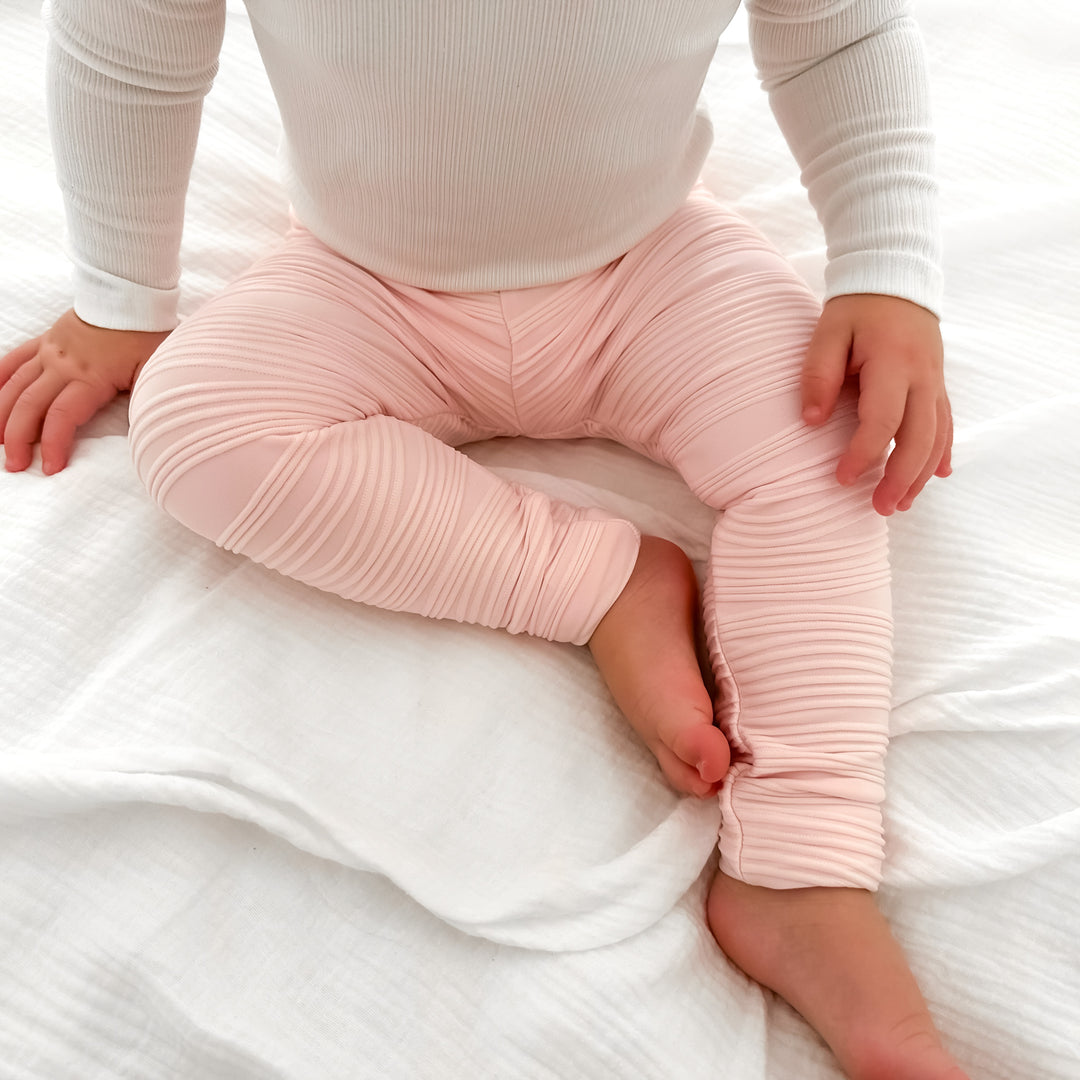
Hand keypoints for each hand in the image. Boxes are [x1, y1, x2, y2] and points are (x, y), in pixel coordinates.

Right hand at [1, 309, 169, 474]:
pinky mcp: (44, 341)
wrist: (130, 298)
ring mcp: (49, 352)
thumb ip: (144, 400)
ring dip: (2, 415)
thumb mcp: (154, 371)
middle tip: (15, 466)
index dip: (54, 444)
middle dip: (19, 439)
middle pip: (31, 406)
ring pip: (15, 386)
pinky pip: (13, 360)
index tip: (51, 468)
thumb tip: (143, 431)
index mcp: (90, 377)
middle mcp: (62, 365)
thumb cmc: (146, 335)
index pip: (63, 417)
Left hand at [800, 294, 951, 516]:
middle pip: (919, 438)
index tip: (841, 478)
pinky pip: (946, 423)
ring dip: (921, 474)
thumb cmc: (856, 308)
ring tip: (900, 504)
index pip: (883, 420)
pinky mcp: (938, 384)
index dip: (863, 454)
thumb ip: (819, 375)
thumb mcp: (828, 332)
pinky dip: (942, 452)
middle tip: (880, 509)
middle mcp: (923, 377)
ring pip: (937, 437)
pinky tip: (938, 475)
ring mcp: (935, 382)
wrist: (895, 279)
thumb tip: (811, 422)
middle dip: (901, 478)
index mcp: (893, 363)